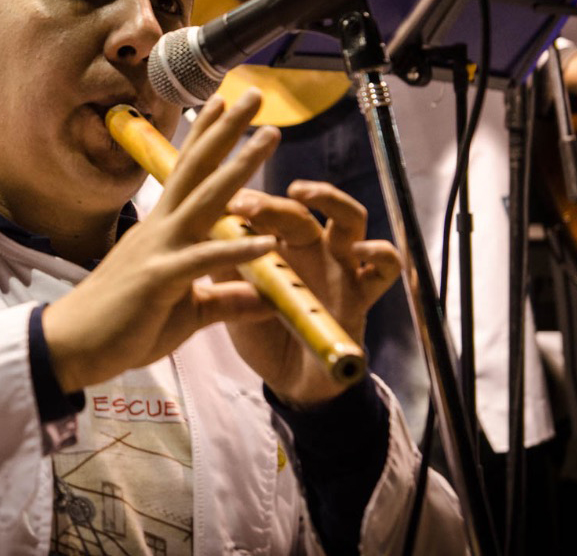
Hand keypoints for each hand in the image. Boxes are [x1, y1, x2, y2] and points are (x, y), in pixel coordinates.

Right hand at [42, 90, 278, 393]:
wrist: (73, 346)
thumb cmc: (123, 325)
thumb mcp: (187, 311)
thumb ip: (227, 300)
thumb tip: (267, 299)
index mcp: (163, 229)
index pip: (188, 172)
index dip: (207, 137)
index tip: (225, 102)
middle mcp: (162, 228)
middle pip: (199, 169)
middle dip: (228, 132)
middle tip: (254, 94)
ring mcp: (160, 250)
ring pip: (205, 200)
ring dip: (240, 167)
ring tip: (269, 137)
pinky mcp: (160, 280)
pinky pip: (204, 259)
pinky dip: (236, 249)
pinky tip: (267, 242)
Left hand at [223, 180, 400, 406]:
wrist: (288, 383)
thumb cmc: (261, 333)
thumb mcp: (233, 295)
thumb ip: (220, 262)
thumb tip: (191, 224)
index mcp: (278, 245)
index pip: (266, 209)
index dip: (247, 201)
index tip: (222, 203)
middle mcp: (311, 249)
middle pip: (301, 210)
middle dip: (273, 203)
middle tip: (246, 205)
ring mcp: (339, 267)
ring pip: (350, 219)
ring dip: (331, 200)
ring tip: (304, 192)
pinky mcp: (362, 294)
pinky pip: (385, 268)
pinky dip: (380, 254)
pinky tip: (361, 251)